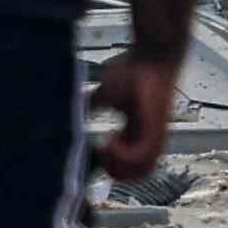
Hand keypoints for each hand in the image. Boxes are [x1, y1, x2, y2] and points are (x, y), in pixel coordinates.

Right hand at [92, 47, 179, 188]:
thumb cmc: (133, 70)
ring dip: (118, 167)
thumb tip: (71, 116)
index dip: (109, 165)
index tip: (96, 150)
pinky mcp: (156, 127)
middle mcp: (148, 137)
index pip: (129, 165)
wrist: (153, 53)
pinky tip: (110, 138)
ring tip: (106, 148)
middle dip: (114, 172)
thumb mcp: (104, 94)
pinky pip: (142, 156)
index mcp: (136, 131)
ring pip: (143, 171)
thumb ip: (91, 108)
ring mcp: (155, 134)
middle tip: (100, 154)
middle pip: (137, 174)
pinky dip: (123, 155)